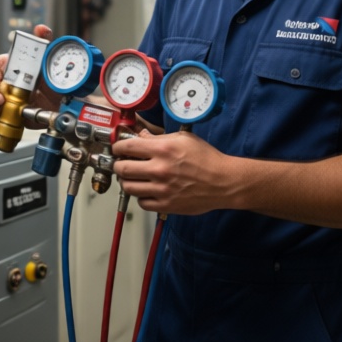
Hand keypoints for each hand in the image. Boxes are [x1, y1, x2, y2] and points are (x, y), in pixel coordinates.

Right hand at [0, 24, 56, 127]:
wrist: (64, 108)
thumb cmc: (56, 85)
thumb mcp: (52, 63)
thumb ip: (46, 43)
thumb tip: (40, 29)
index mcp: (17, 68)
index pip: (0, 61)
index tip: (2, 68)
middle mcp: (8, 82)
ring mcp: (5, 99)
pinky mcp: (5, 115)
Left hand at [112, 129, 228, 214]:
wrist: (223, 182)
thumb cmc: (207, 159)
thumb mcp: (184, 139)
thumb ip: (159, 137)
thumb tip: (141, 136)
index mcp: (163, 149)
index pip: (127, 147)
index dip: (118, 147)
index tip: (118, 148)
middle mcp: (159, 169)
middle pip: (122, 168)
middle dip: (119, 165)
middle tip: (122, 164)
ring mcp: (161, 189)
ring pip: (128, 187)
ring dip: (127, 181)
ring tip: (134, 178)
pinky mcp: (166, 205)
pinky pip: (141, 202)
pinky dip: (141, 196)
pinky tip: (147, 190)